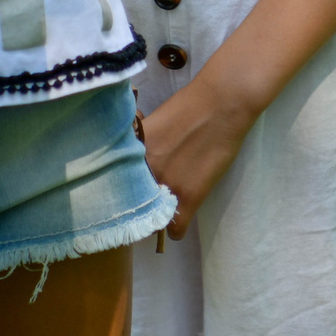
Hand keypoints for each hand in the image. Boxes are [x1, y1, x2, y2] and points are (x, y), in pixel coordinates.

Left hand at [139, 79, 256, 237]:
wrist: (220, 104)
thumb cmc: (187, 106)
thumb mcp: (150, 127)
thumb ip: (138, 150)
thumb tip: (132, 166)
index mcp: (128, 154)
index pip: (115, 189)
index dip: (124, 194)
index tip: (130, 197)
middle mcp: (141, 172)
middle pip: (132, 208)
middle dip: (140, 208)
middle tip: (150, 204)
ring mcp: (164, 187)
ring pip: (153, 221)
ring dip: (159, 218)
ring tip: (167, 210)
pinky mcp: (188, 197)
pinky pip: (175, 230)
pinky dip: (177, 230)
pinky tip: (180, 221)